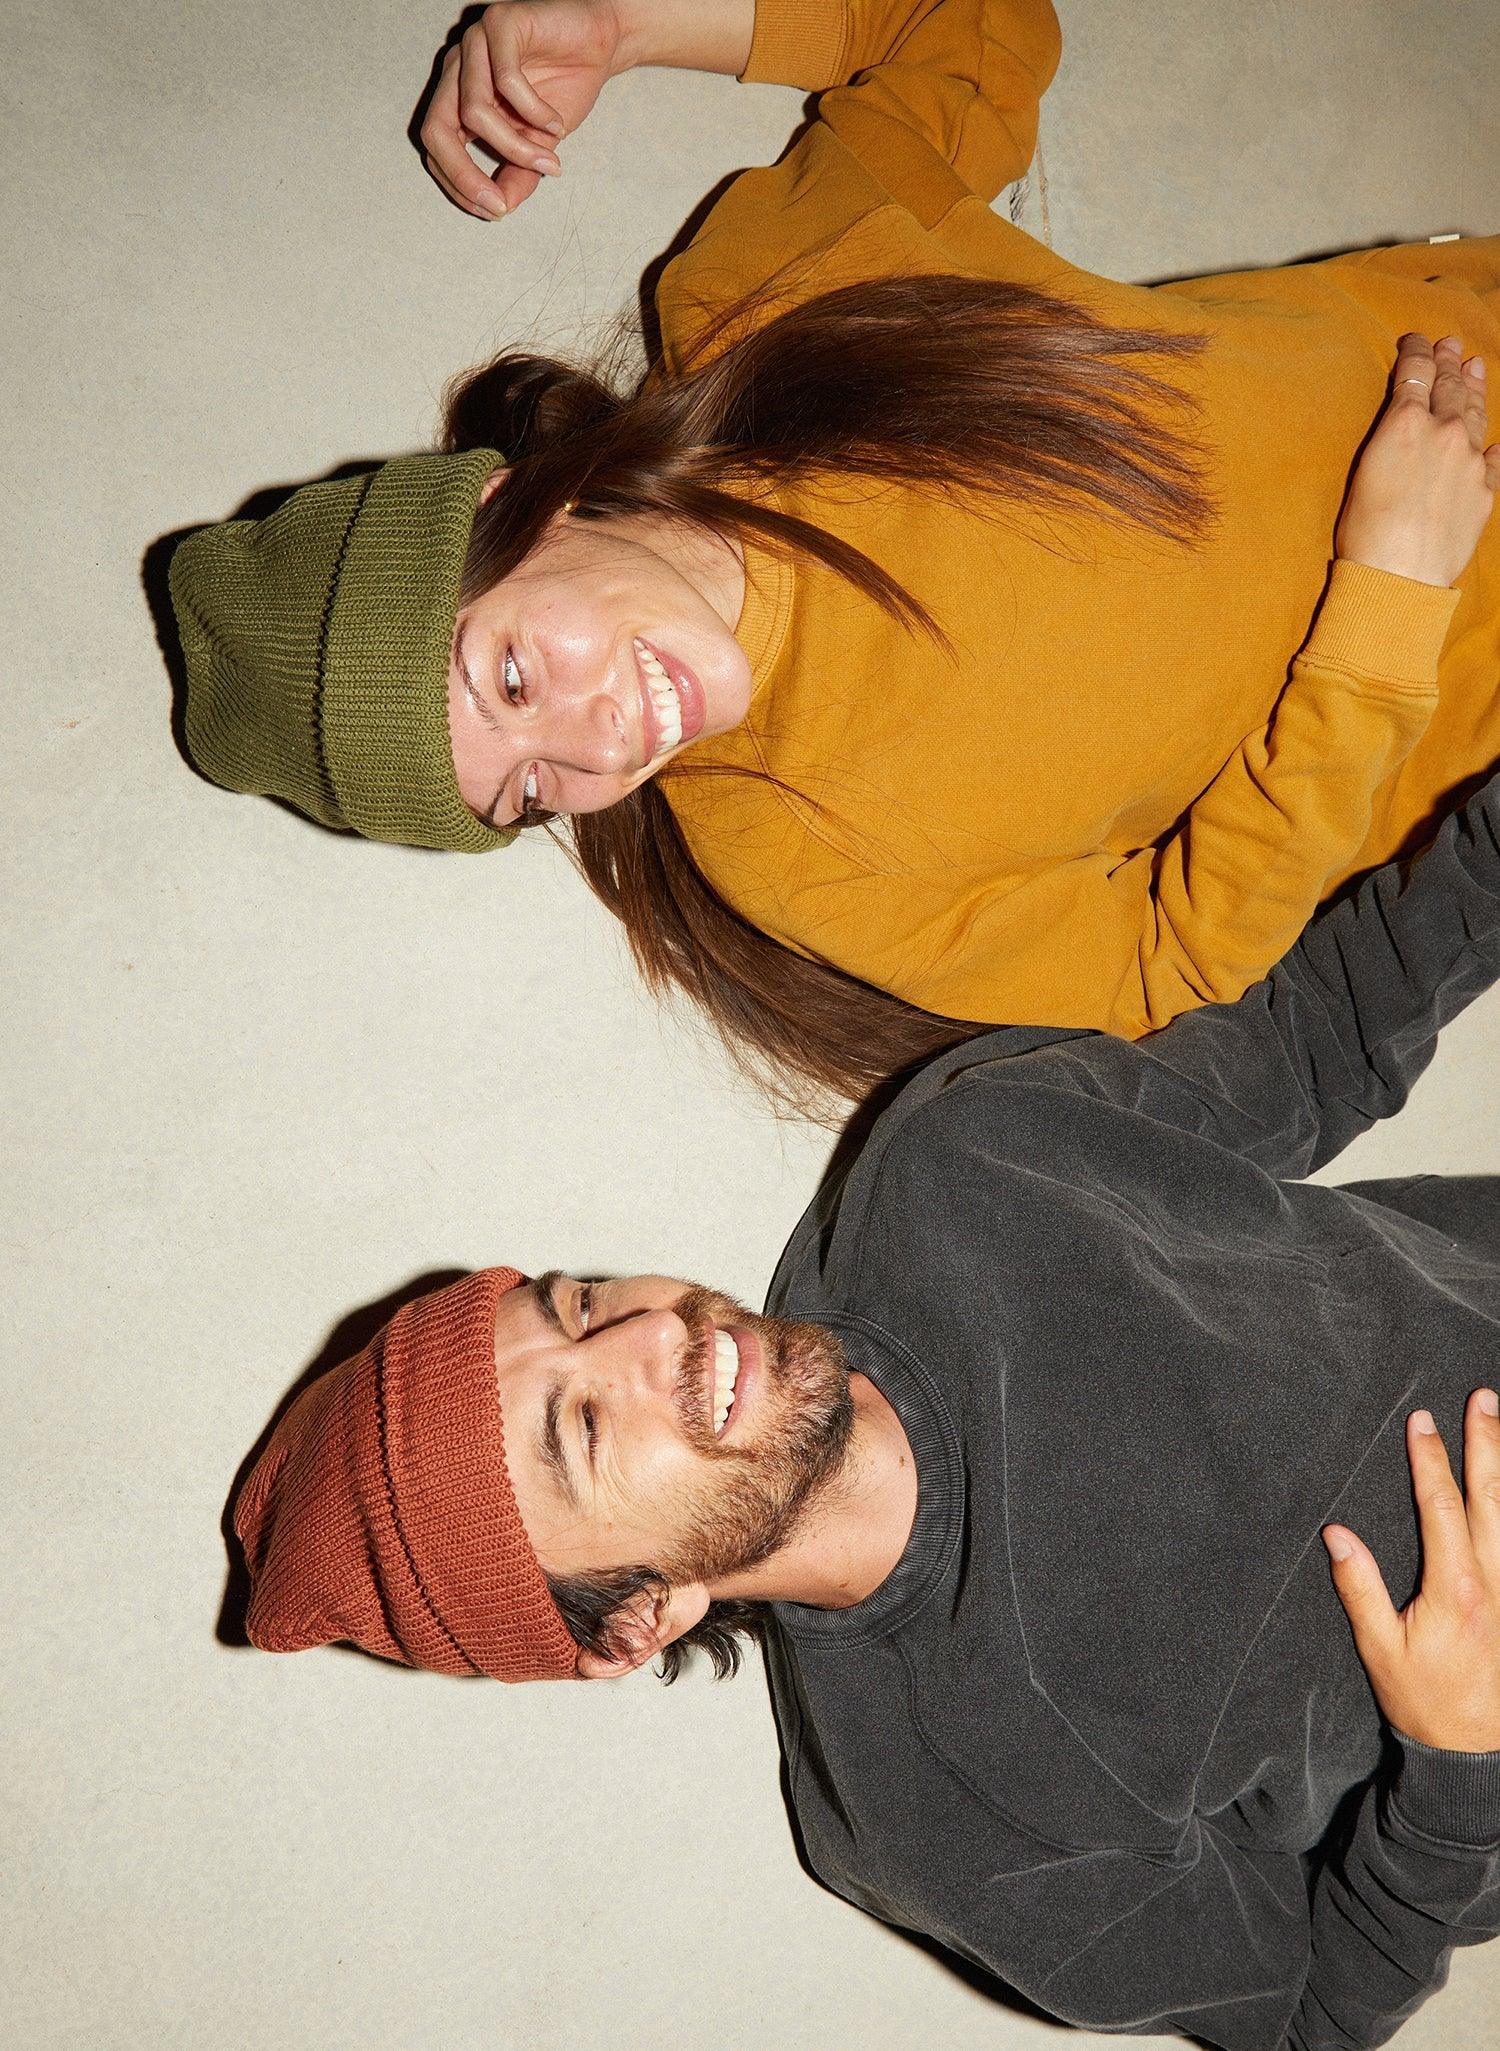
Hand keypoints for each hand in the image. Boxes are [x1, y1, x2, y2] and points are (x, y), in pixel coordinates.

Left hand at [420, 0, 625, 219]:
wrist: (600, 44)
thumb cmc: (564, 87)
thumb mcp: (538, 146)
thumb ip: (517, 175)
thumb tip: (501, 209)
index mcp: (457, 97)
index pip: (436, 146)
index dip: (457, 184)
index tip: (494, 210)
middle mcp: (458, 70)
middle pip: (437, 129)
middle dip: (464, 174)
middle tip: (499, 203)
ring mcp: (475, 44)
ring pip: (475, 110)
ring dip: (515, 146)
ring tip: (549, 159)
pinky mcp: (500, 22)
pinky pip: (506, 80)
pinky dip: (535, 112)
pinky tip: (557, 124)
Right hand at [1324, 1392, 1499, 1751]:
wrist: (1479, 1754)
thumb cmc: (1425, 1702)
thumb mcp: (1380, 1649)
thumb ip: (1360, 1588)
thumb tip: (1336, 1534)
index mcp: (1457, 1587)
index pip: (1442, 1505)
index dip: (1430, 1459)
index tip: (1421, 1420)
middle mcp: (1496, 1581)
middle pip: (1493, 1497)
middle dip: (1486, 1443)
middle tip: (1484, 1398)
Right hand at [1335, 335, 1499, 586]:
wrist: (1399, 578)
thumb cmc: (1365, 533)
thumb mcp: (1365, 470)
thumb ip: (1391, 436)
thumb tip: (1408, 418)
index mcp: (1407, 424)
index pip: (1417, 372)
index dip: (1417, 351)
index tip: (1416, 340)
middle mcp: (1445, 434)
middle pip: (1451, 387)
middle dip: (1449, 363)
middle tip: (1450, 346)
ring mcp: (1471, 461)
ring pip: (1476, 414)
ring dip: (1474, 388)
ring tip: (1475, 368)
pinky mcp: (1485, 491)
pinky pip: (1493, 457)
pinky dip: (1490, 444)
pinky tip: (1491, 439)